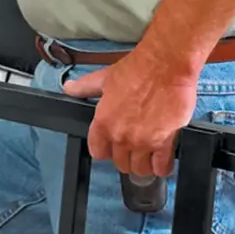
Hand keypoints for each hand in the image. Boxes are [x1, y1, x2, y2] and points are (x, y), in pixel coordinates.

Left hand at [62, 49, 197, 177]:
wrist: (165, 65)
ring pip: (139, 169)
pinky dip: (162, 167)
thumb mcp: (105, 78)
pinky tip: (162, 162)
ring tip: (149, 157)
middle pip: (120, 163)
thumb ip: (86, 87)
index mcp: (103, 122)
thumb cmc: (138, 69)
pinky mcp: (163, 141)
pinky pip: (161, 166)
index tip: (113, 147)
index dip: (106, 150)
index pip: (98, 152)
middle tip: (134, 150)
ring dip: (143, 165)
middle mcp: (120, 135)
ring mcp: (142, 141)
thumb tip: (69, 88)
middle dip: (126, 159)